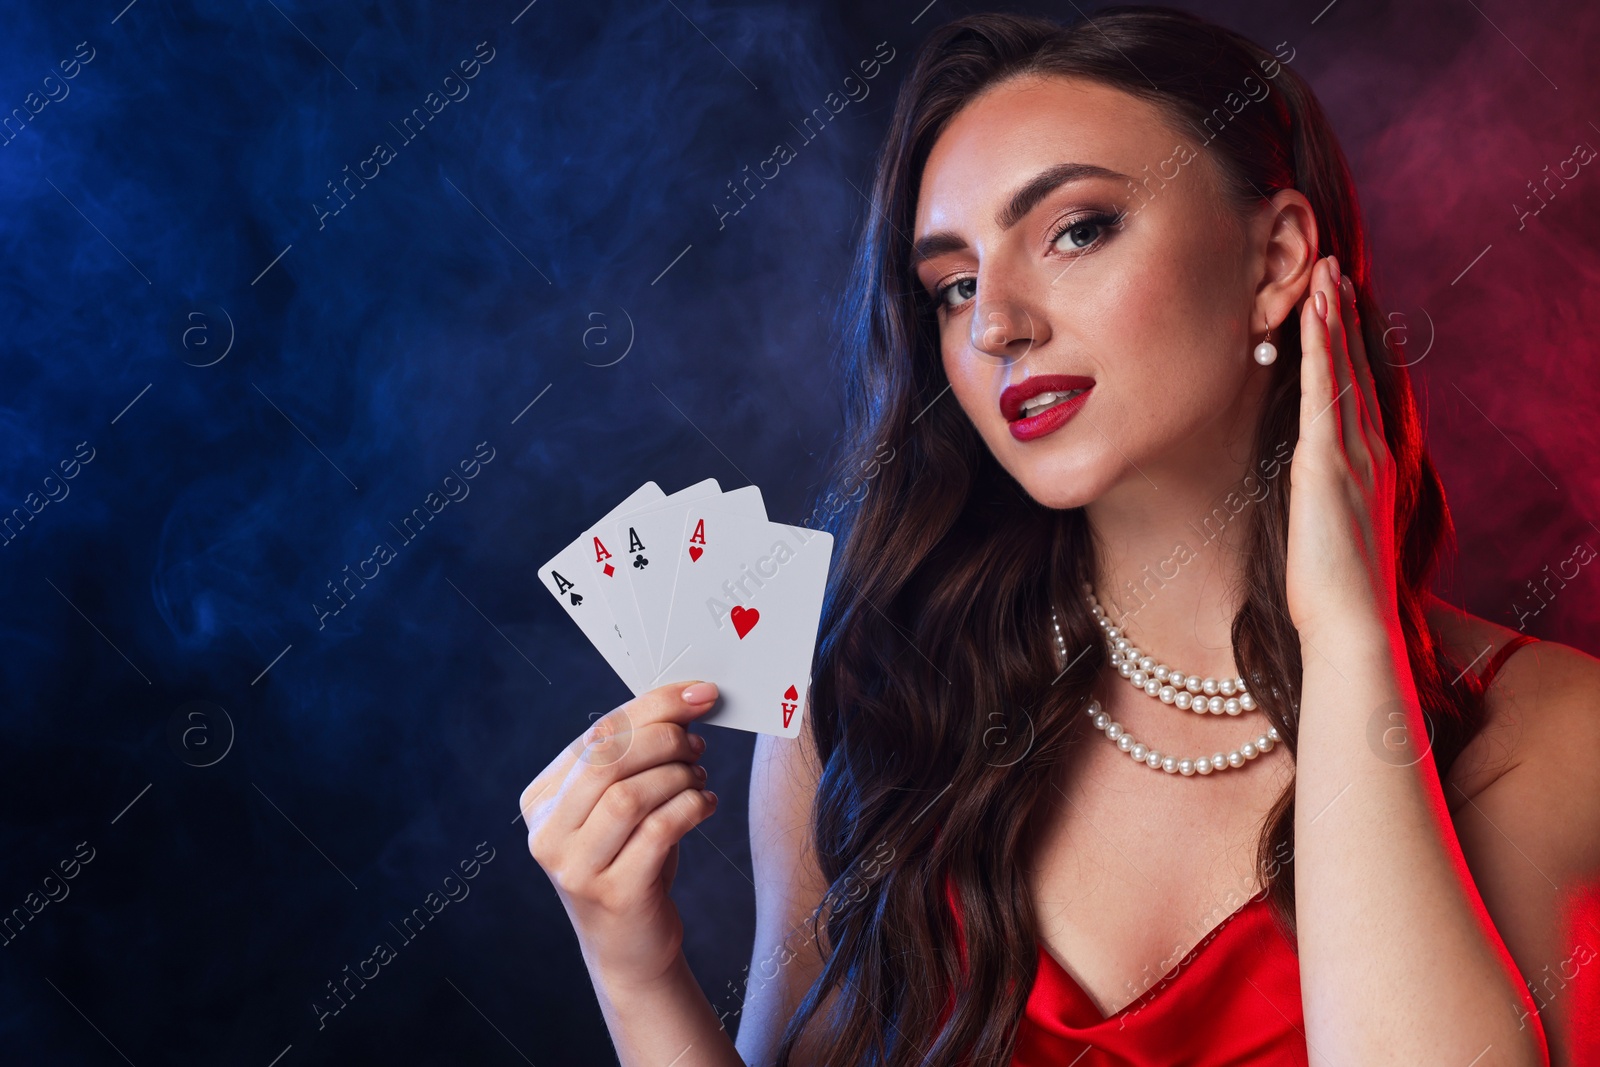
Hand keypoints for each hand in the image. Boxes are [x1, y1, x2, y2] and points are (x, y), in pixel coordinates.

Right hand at [520, 680, 719, 991]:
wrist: (629, 946)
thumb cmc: (631, 859)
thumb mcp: (621, 805)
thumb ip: (634, 756)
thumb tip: (687, 699)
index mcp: (540, 799)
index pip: (595, 735)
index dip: (652, 706)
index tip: (699, 693)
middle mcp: (547, 833)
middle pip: (607, 760)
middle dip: (665, 738)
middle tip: (698, 743)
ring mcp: (575, 868)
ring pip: (628, 795)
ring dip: (678, 776)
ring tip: (699, 779)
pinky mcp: (612, 894)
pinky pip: (657, 832)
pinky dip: (690, 808)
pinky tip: (706, 806)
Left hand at [1285, 256, 1399, 647]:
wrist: (1351, 624)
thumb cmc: (1332, 594)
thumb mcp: (1326, 533)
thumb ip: (1319, 501)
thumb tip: (1303, 489)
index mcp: (1369, 468)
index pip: (1359, 393)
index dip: (1349, 348)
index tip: (1339, 308)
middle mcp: (1370, 452)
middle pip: (1356, 370)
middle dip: (1345, 318)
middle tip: (1334, 270)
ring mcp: (1353, 455)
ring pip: (1343, 371)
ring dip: (1334, 319)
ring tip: (1325, 272)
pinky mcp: (1328, 463)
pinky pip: (1324, 393)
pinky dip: (1320, 350)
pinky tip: (1313, 315)